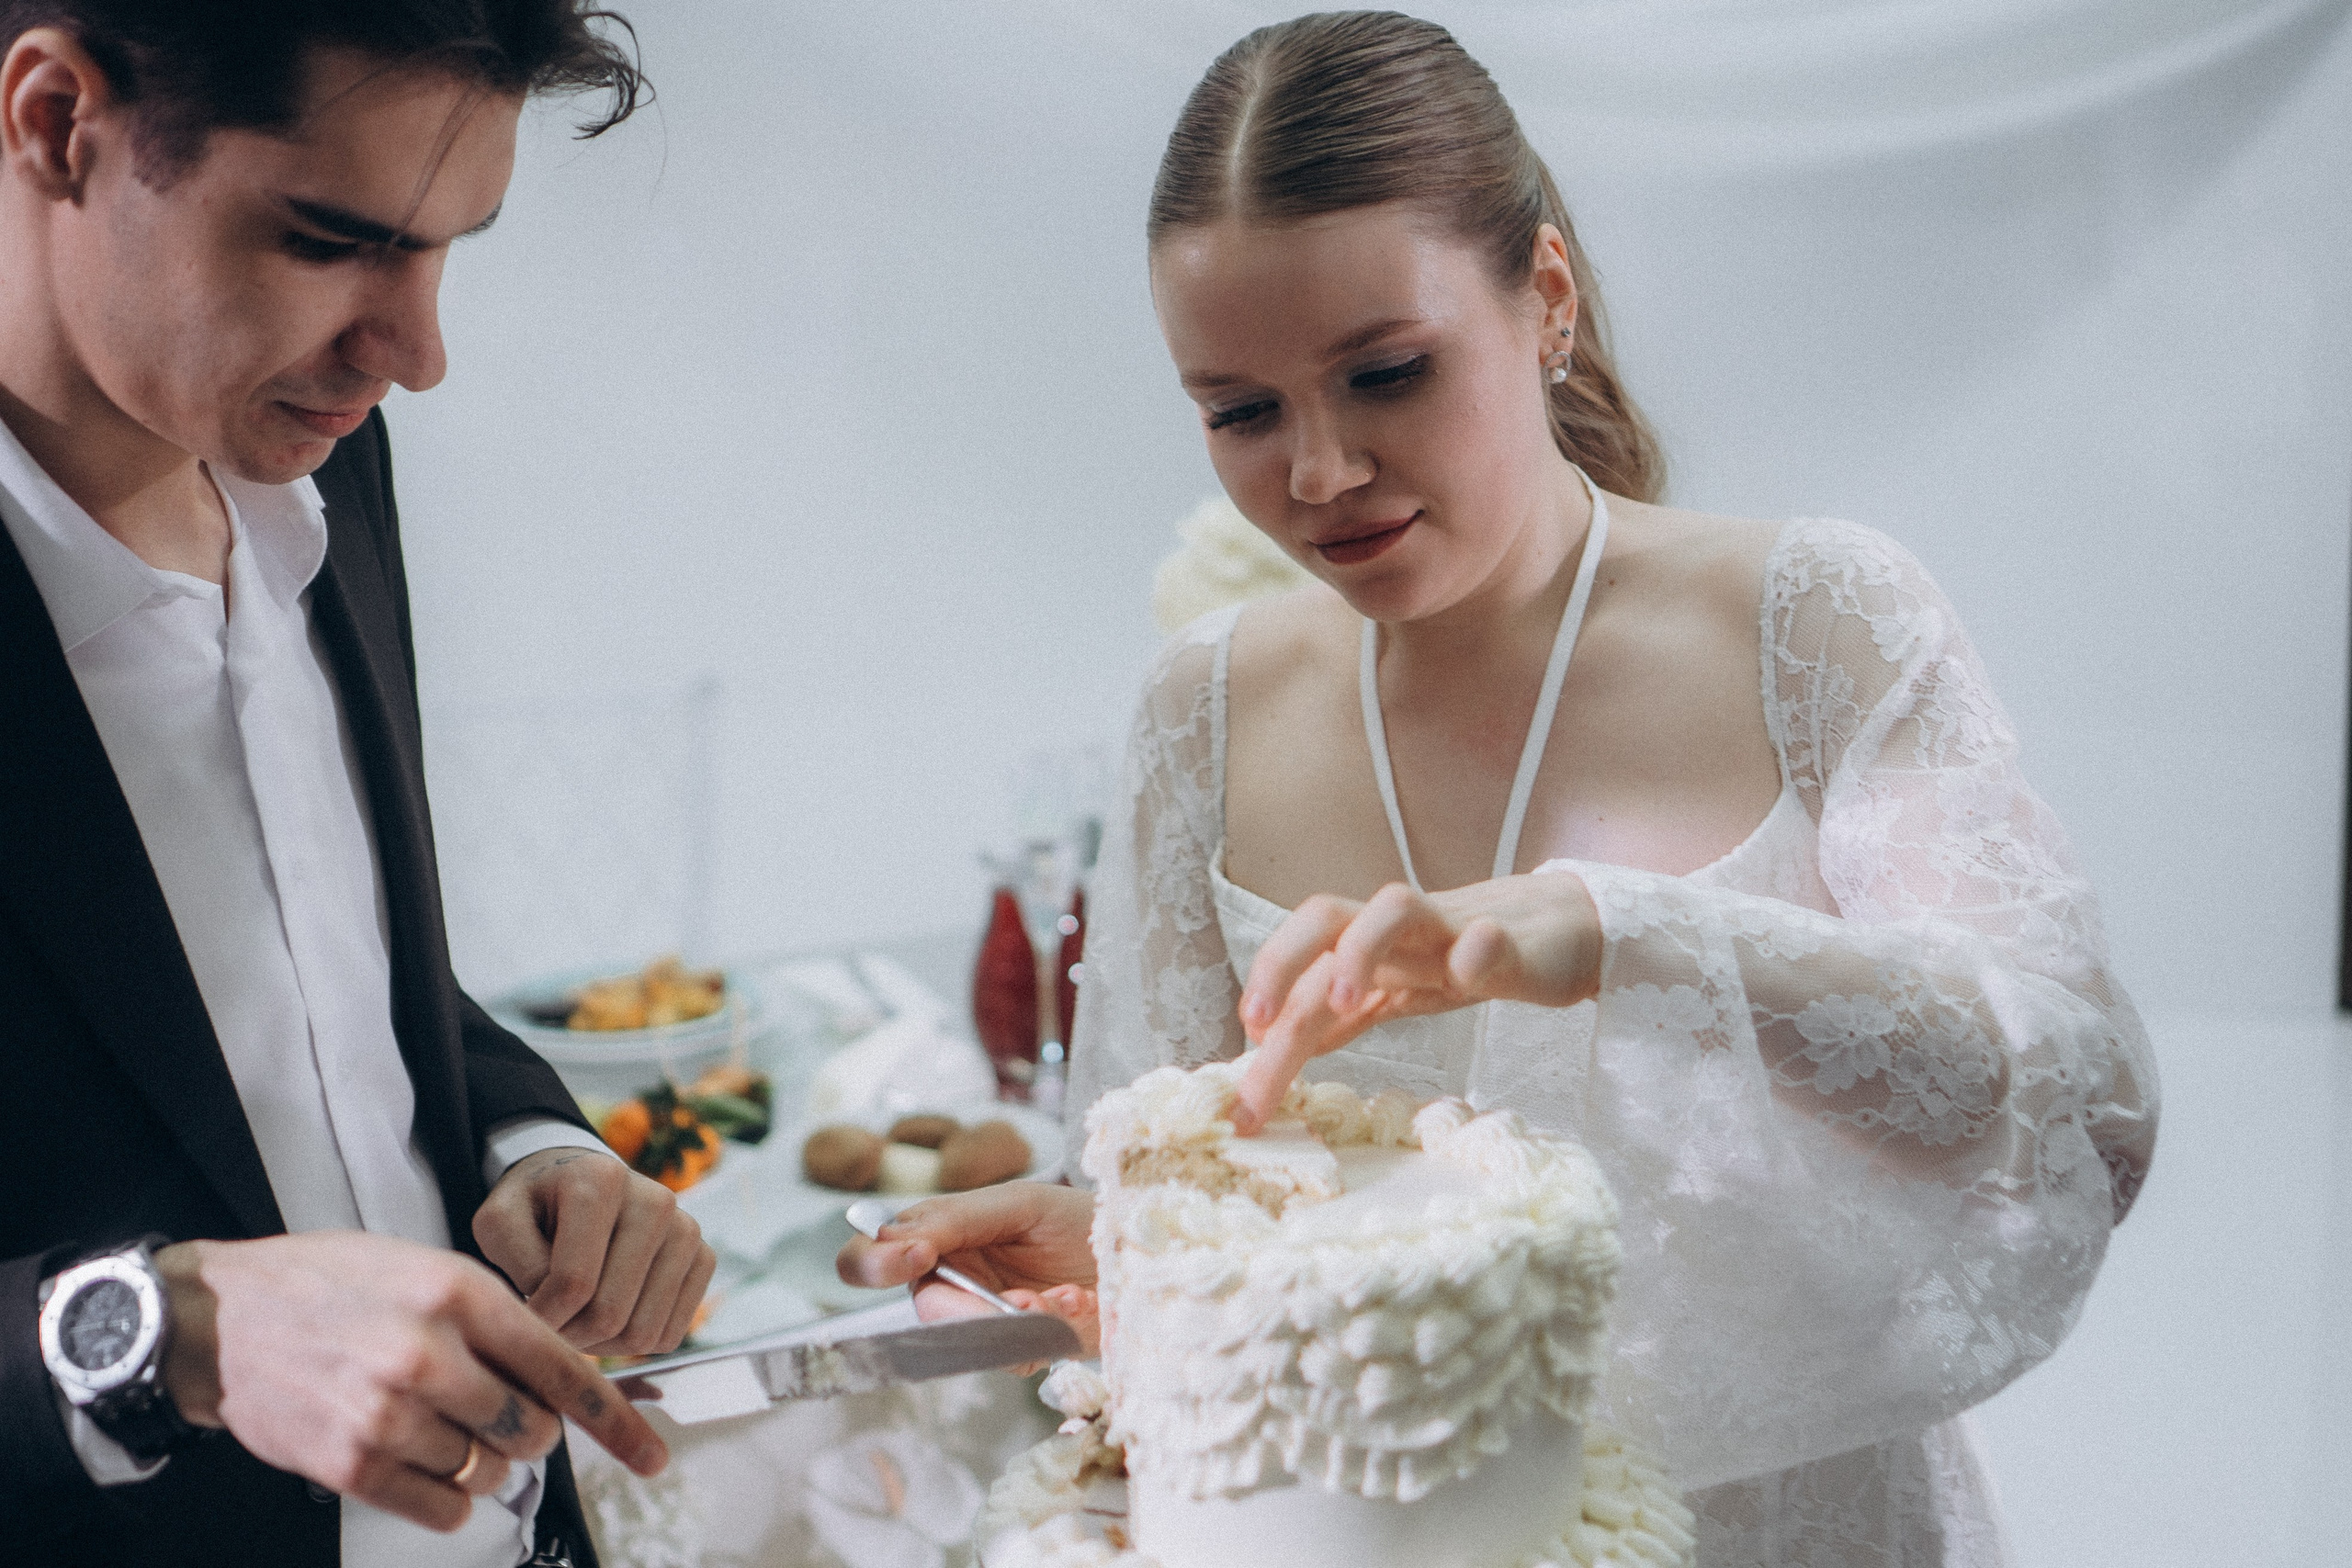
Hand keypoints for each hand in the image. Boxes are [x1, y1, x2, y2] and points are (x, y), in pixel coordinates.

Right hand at [154, 1232, 665, 1532]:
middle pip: (531, 1430)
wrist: (220, 1317)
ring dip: (482, 1462)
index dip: (615, 1419)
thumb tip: (562, 1379)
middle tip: (497, 1413)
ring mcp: (386, 1414)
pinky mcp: (349, 1464)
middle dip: (530, 1431)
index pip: (562, 1368)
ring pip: (489, 1473)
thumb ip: (496, 1318)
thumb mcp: (425, 1268)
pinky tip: (423, 1462)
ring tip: (440, 1426)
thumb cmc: (331, 1285)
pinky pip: (441, 1508)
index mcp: (458, 1294)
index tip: (652, 1454)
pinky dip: (448, 1498)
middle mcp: (427, 1354)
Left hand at [472, 1147, 716, 1356]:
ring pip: (643, 1332)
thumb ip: (515, 1262)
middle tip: (549, 1325)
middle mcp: (657, 1199)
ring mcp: (686, 1229)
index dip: (541, 1318)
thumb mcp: (499, 1221)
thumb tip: (555, 1314)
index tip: (523, 1318)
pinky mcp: (704, 1257)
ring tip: (575, 1320)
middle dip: (570, 1336)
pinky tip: (610, 1313)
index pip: (574, 1283)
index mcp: (601, 1180)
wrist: (581, 1186)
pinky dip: (634, 1343)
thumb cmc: (536, 1207)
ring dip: (600, 1345)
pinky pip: (670, 1335)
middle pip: (611, 1313)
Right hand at [836, 1182, 1099, 1360]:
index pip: (872, 1256)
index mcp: (937, 1237)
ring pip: (971, 1341)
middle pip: (924, 1311)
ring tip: (1067, 1296)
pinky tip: (1080, 1306)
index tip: (914, 1256)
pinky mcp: (1024, 1351)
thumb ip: (955, 1219)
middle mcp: (953, 1282)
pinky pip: (1015, 1359)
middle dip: (970, 1309)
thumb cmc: (1078, 1216)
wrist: (1144, 1245)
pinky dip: (1051, 1332)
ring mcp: (987, 1321)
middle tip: (1020, 1300)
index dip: (873, 1262)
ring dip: (1023, 1320)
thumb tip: (896, 1240)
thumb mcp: (1019, 1203)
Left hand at [1233, 873, 1604, 1130]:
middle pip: (1324, 921)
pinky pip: (1487, 935)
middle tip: (1255, 1028)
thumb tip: (1279, 1045)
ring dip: (1361, 948)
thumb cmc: (1466, 958)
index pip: (1301, 977)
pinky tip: (1464, 975)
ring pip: (1393, 908)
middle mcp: (1395, 933)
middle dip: (1278, 968)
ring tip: (1343, 1001)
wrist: (1558, 928)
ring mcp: (1449, 929)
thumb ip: (1341, 1017)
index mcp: (1365, 950)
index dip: (1262, 1027)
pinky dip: (1473, 950)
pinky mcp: (1507, 938)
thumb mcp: (1395, 993)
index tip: (1240, 1102)